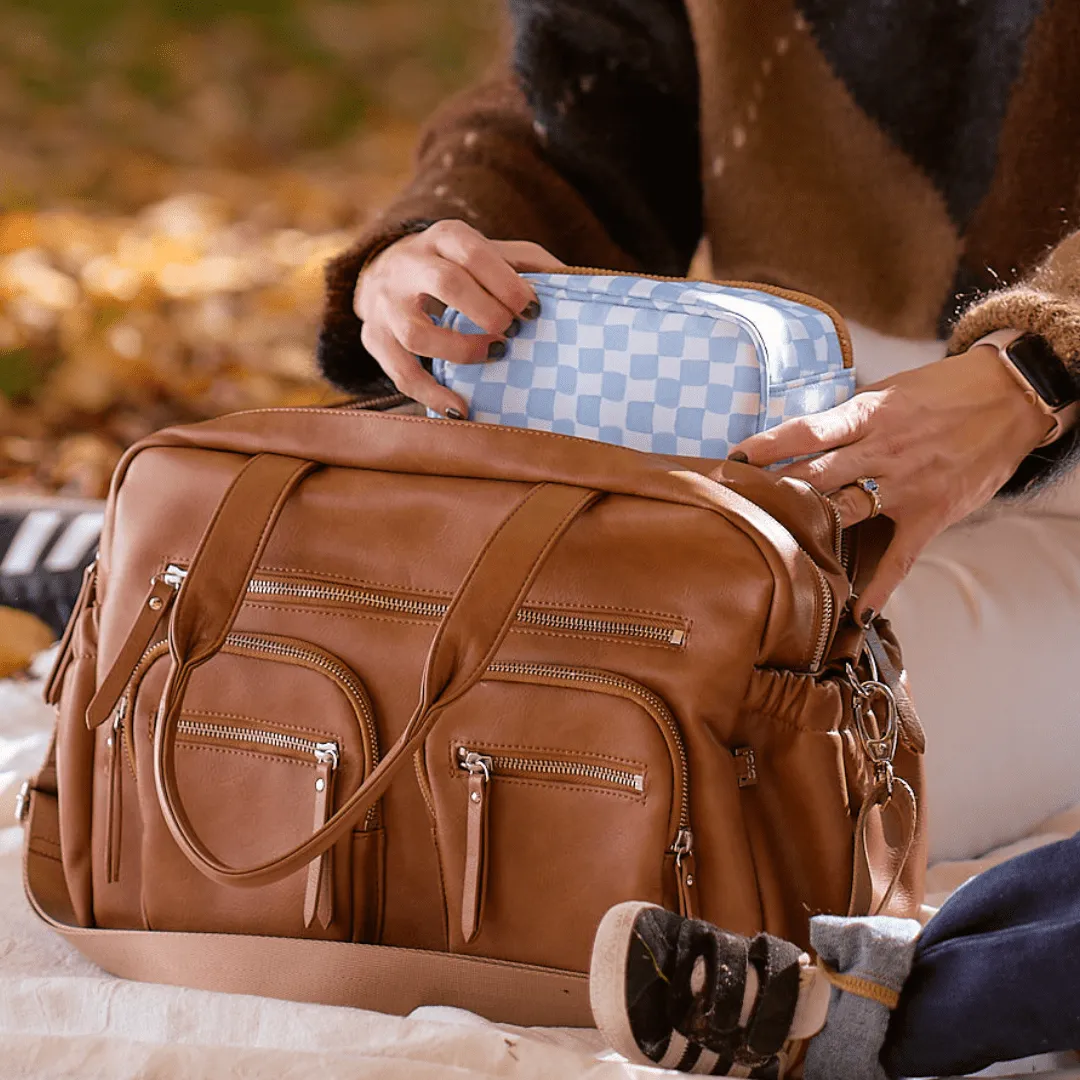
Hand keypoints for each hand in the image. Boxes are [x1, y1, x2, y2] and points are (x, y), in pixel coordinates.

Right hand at [353, 219, 565, 415]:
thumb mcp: (485, 251)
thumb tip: (575, 280)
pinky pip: (400, 372)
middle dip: (487, 312)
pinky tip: (458, 408)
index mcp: (442, 238)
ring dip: (461, 351)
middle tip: (512, 333)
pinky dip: (430, 394)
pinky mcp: (373, 337)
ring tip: (493, 356)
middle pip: (446, 284)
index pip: (474, 254)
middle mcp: (408, 265)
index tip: (532, 311)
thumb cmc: (454, 266)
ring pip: (417, 332)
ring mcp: (385, 303)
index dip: (507, 284)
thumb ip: (527, 262)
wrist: (386, 270)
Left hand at [729, 346, 1053, 618]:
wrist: (1009, 398)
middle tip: (734, 507)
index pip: (807, 432)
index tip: (734, 460)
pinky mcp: (930, 515)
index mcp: (868, 415)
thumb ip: (846, 419)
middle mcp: (883, 451)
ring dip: (808, 530)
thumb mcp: (888, 392)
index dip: (768, 447)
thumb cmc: (941, 391)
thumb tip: (795, 439)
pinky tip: (855, 611)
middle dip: (773, 491)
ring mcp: (907, 486)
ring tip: (768, 550)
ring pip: (845, 512)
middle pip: (815, 476)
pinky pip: (898, 558)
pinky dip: (878, 586)